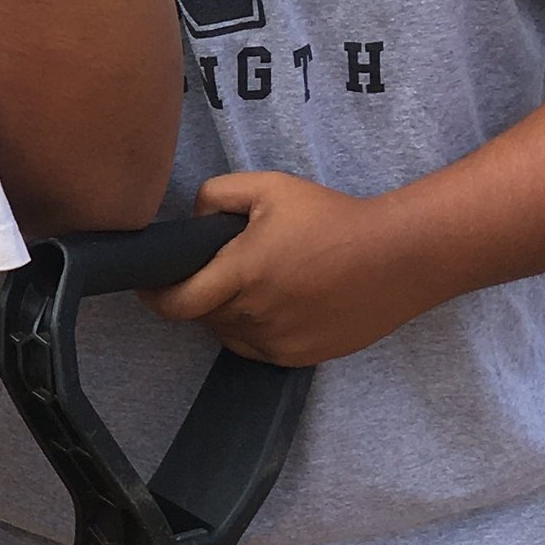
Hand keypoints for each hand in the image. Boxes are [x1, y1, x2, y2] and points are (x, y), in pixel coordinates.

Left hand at [143, 168, 439, 365]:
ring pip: (228, 333)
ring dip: (227, 313)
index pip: (178, 301)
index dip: (155, 296)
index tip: (146, 285)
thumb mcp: (270, 187)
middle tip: (220, 269)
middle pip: (203, 314)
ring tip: (255, 283)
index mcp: (244, 272)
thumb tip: (191, 221)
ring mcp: (279, 341)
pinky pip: (257, 349)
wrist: (398, 257)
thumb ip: (216, 195)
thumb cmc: (332, 217)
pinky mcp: (300, 357)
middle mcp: (257, 314)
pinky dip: (254, 330)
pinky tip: (277, 303)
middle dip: (200, 293)